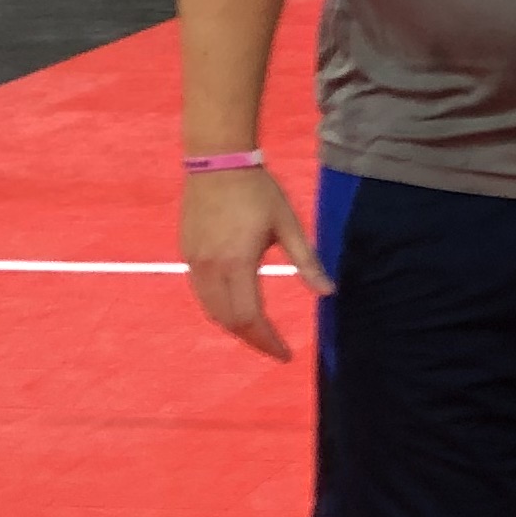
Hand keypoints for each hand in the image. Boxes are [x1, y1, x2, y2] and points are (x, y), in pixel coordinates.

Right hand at [178, 163, 323, 362]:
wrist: (218, 161)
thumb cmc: (258, 191)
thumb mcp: (289, 226)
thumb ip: (307, 262)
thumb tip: (329, 293)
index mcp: (238, 263)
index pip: (251, 318)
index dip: (268, 341)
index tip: (286, 355)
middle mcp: (211, 268)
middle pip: (229, 320)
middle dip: (252, 340)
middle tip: (274, 348)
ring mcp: (194, 262)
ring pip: (211, 310)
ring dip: (234, 327)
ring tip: (258, 334)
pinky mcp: (187, 253)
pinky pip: (201, 294)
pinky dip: (218, 309)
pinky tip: (235, 308)